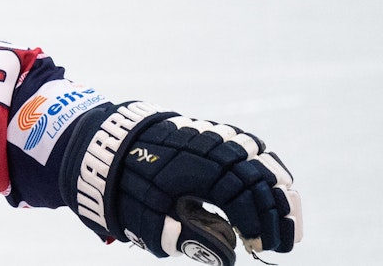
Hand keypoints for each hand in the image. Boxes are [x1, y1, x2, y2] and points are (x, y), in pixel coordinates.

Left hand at [64, 102, 302, 264]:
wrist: (97, 147)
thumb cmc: (123, 191)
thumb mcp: (150, 224)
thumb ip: (191, 240)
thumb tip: (228, 255)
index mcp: (196, 170)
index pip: (244, 197)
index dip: (258, 226)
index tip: (260, 247)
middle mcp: (209, 147)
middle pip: (261, 177)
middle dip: (278, 213)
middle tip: (286, 243)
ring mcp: (209, 134)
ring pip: (260, 157)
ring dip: (278, 189)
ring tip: (287, 219)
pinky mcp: (206, 131)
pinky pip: (246, 145)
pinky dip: (264, 168)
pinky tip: (271, 188)